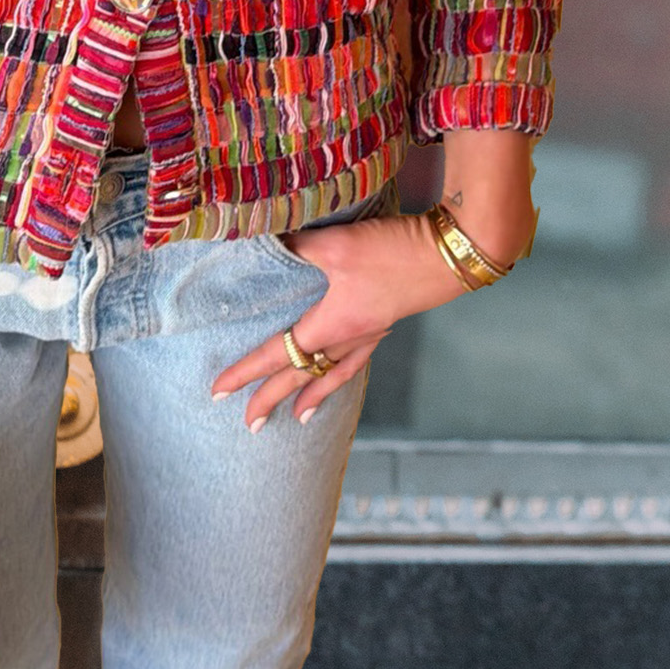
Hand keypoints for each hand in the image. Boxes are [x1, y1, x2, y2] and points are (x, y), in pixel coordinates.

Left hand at [211, 216, 469, 427]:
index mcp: (329, 324)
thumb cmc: (392, 251)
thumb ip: (295, 247)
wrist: (450, 256)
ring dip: (310, 396)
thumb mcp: (336, 243)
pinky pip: (357, 361)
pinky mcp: (385, 324)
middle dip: (271, 398)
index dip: (246, 373)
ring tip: (296, 418)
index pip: (276, 355)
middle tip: (248, 424)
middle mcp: (347, 338)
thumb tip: (261, 244)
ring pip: (331, 374)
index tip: (219, 391)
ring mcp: (369, 335)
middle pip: (301, 375)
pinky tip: (339, 376)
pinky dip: (341, 375)